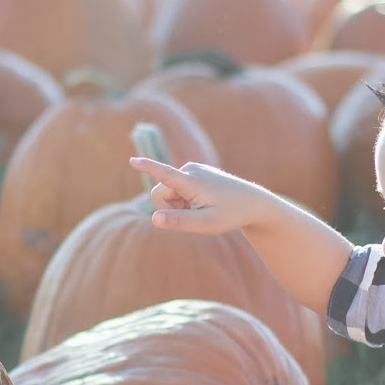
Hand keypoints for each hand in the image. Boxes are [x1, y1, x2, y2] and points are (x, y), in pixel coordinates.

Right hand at [129, 156, 268, 236]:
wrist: (252, 202)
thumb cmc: (231, 214)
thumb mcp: (206, 223)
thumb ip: (179, 222)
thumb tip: (154, 219)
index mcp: (192, 181)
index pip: (165, 174)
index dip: (148, 167)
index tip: (132, 161)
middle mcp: (190, 169)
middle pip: (159, 194)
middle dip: (168, 208)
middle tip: (193, 215)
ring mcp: (192, 168)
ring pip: (167, 192)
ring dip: (177, 205)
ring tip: (201, 208)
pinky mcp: (193, 171)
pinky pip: (176, 189)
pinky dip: (184, 200)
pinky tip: (203, 203)